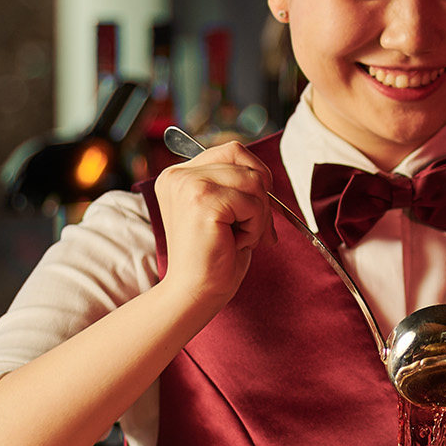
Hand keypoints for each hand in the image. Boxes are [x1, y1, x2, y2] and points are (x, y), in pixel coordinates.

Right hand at [152, 140, 275, 323]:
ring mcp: (188, 185)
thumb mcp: (226, 213)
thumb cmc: (214, 260)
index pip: (231, 151)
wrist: (195, 294)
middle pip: (242, 157)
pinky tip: (237, 244)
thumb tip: (268, 178)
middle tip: (253, 227)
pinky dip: (256, 227)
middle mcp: (178, 175)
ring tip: (240, 238)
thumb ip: (237, 188)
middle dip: (260, 195)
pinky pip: (252, 203)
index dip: (255, 176)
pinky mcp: (202, 201)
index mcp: (179, 175)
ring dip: (258, 214)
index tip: (255, 210)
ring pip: (252, 179)